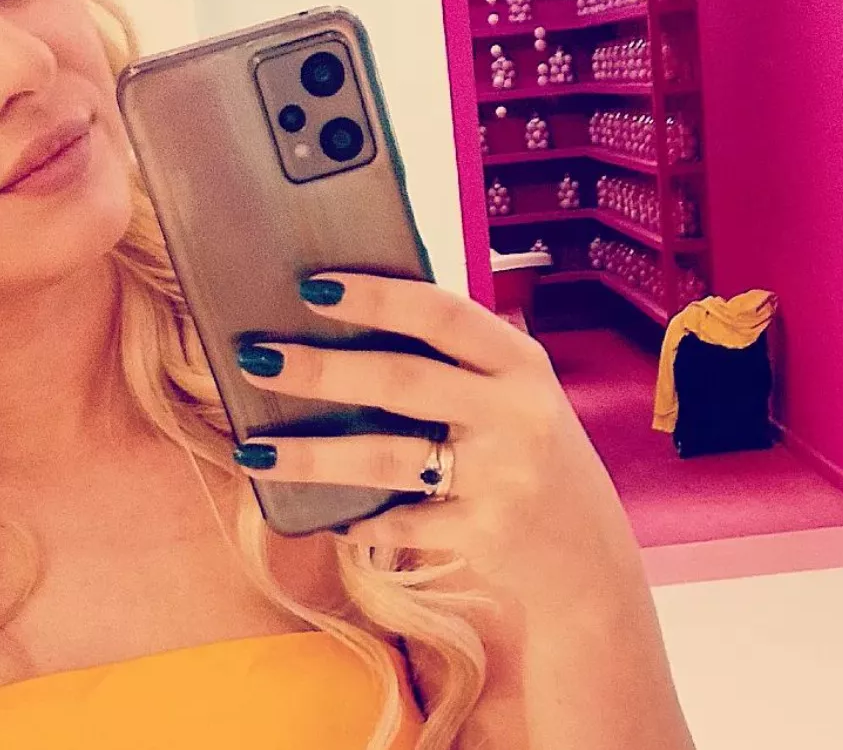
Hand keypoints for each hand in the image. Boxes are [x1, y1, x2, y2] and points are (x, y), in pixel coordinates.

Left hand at [231, 272, 644, 611]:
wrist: (589, 557)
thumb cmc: (529, 454)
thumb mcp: (514, 394)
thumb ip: (456, 360)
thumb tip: (346, 320)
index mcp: (520, 363)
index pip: (442, 313)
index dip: (376, 296)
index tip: (312, 286)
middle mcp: (517, 414)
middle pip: (401, 380)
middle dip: (321, 370)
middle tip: (256, 359)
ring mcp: (502, 477)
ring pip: (386, 459)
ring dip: (311, 455)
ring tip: (252, 448)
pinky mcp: (484, 533)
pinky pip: (399, 521)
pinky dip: (356, 520)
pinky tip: (321, 515)